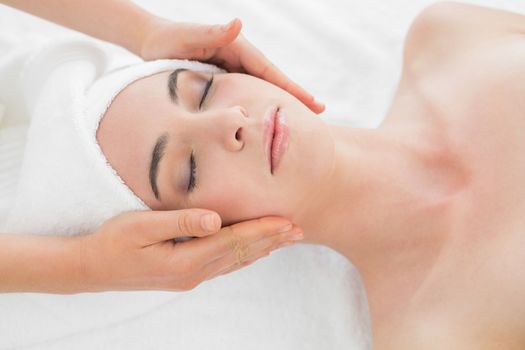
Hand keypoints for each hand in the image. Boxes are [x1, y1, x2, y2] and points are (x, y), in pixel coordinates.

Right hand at [78, 209, 303, 291]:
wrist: (93, 269)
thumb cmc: (113, 242)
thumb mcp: (141, 227)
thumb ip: (179, 221)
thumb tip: (215, 219)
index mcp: (186, 259)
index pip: (234, 241)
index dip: (262, 229)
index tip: (287, 220)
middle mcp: (194, 272)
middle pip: (242, 253)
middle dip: (272, 240)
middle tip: (300, 230)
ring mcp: (191, 276)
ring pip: (236, 260)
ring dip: (263, 248)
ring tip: (286, 239)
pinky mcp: (186, 275)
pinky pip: (224, 264)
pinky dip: (244, 255)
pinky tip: (254, 251)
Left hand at [140, 17, 324, 113]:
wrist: (152, 43)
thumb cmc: (167, 40)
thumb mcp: (188, 37)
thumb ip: (212, 33)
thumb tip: (239, 23)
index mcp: (238, 50)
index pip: (270, 72)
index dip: (292, 88)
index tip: (314, 103)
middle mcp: (240, 60)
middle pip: (273, 82)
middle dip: (296, 97)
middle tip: (320, 114)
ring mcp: (235, 71)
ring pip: (262, 90)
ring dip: (281, 103)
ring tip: (302, 120)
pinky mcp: (226, 81)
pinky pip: (248, 95)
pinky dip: (260, 106)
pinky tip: (267, 120)